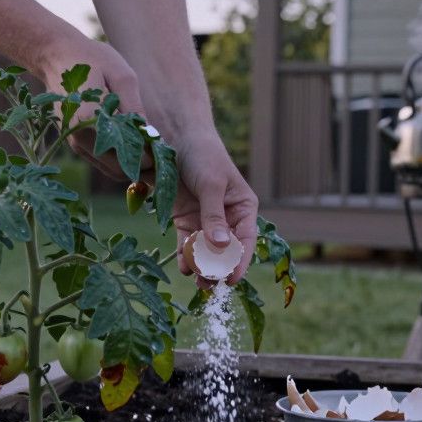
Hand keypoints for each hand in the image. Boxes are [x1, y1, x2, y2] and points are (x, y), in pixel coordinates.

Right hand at [35, 34, 150, 178]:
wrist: (56, 55)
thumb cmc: (92, 60)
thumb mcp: (122, 77)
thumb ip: (135, 109)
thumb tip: (151, 138)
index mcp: (89, 122)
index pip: (126, 154)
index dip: (149, 157)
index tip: (164, 149)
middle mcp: (79, 138)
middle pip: (118, 170)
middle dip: (142, 166)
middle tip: (161, 154)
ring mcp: (74, 143)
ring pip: (110, 169)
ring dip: (131, 165)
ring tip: (151, 149)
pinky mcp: (74, 142)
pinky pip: (101, 161)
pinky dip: (119, 159)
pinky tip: (134, 143)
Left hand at [171, 133, 257, 286]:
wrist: (176, 138)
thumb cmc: (202, 155)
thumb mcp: (211, 185)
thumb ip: (214, 216)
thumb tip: (222, 247)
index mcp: (243, 208)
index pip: (246, 240)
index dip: (240, 262)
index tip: (231, 280)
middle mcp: (228, 218)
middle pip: (226, 251)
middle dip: (218, 268)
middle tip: (208, 283)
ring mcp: (206, 221)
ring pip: (206, 252)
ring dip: (202, 267)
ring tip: (195, 280)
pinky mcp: (186, 220)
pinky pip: (188, 244)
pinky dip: (185, 256)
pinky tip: (183, 266)